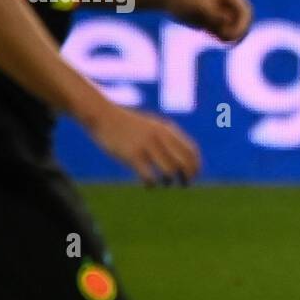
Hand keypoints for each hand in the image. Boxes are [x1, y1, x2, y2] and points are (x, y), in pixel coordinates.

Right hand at [85, 101, 200, 186]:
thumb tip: (181, 156)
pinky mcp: (132, 155)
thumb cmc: (127, 124)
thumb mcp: (152, 125)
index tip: (194, 175)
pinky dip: (152, 184)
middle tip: (184, 184)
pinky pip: (149, 176)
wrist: (103, 115)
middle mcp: (160, 137)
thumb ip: (166, 137)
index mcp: (167, 129)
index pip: (191, 150)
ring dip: (169, 181)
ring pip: (169, 171)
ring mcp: (147, 146)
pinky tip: (148, 185)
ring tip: (165, 183)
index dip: (196, 165)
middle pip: (184, 162)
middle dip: (188, 176)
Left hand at [166, 0, 252, 42]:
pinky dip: (220, 37)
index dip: (242, 27)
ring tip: (209, 32)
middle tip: (223, 40)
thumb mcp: (201, 8)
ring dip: (227, 36)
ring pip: (236, 30)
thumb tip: (229, 21)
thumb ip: (216, 16)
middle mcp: (231, 2)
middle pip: (245, 23)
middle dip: (237, 33)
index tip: (231, 38)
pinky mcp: (217, 20)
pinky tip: (206, 33)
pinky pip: (226, 33)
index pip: (246, 13)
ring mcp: (225, 11)